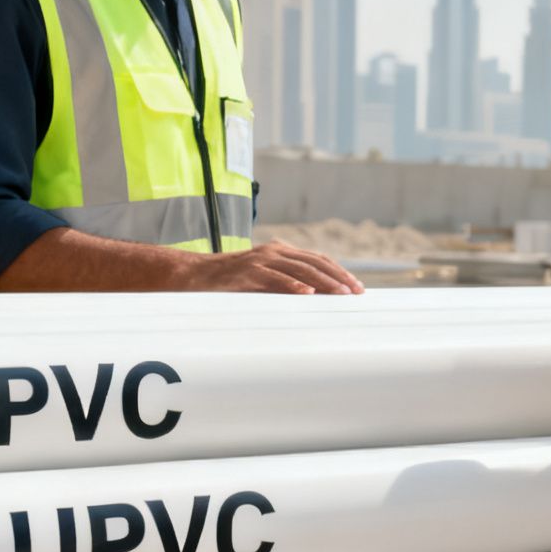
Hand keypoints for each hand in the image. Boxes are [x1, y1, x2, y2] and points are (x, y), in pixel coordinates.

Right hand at [184, 241, 365, 293]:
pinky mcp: (247, 273)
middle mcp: (273, 252)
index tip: (357, 287)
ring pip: (299, 269)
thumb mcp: (262, 279)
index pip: (317, 259)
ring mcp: (260, 261)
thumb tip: (314, 299)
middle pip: (314, 263)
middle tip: (356, 293)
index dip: (339, 271)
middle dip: (338, 278)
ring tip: (340, 294)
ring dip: (323, 282)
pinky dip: (292, 285)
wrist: (194, 275)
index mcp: (280, 252)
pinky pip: (274, 279)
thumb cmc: (230, 282)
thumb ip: (284, 283)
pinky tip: (307, 293)